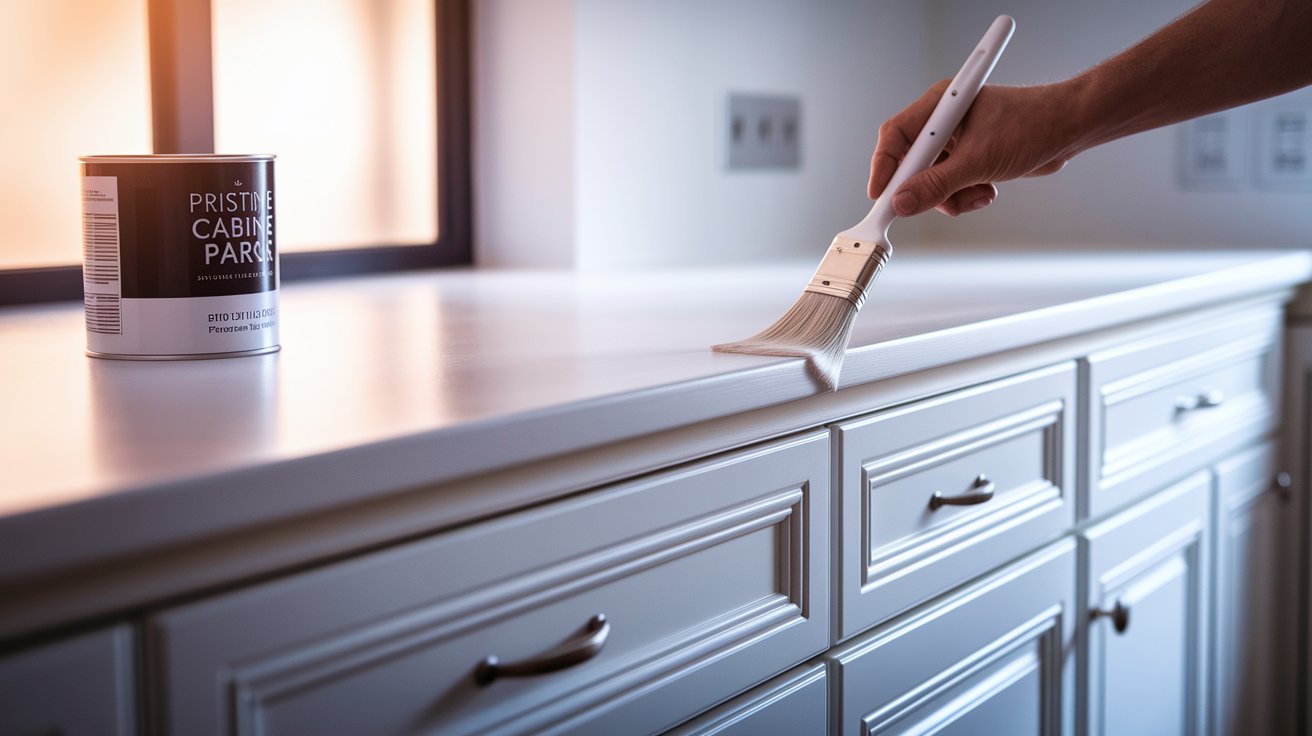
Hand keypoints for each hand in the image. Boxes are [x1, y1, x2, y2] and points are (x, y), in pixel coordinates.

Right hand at [868, 80, 1079, 216]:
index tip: (880, 196)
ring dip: (952, 196)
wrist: (1071, 129)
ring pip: (932, 181)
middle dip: (926, 187)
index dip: (885, 167)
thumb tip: (902, 203)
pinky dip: (966, 195)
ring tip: (979, 192)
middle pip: (911, 163)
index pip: (896, 136)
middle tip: (930, 204)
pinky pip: (951, 187)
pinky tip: (989, 189)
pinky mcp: (970, 159)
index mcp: (941, 105)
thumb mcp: (980, 160)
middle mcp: (945, 121)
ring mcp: (957, 141)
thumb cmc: (1032, 125)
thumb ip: (937, 185)